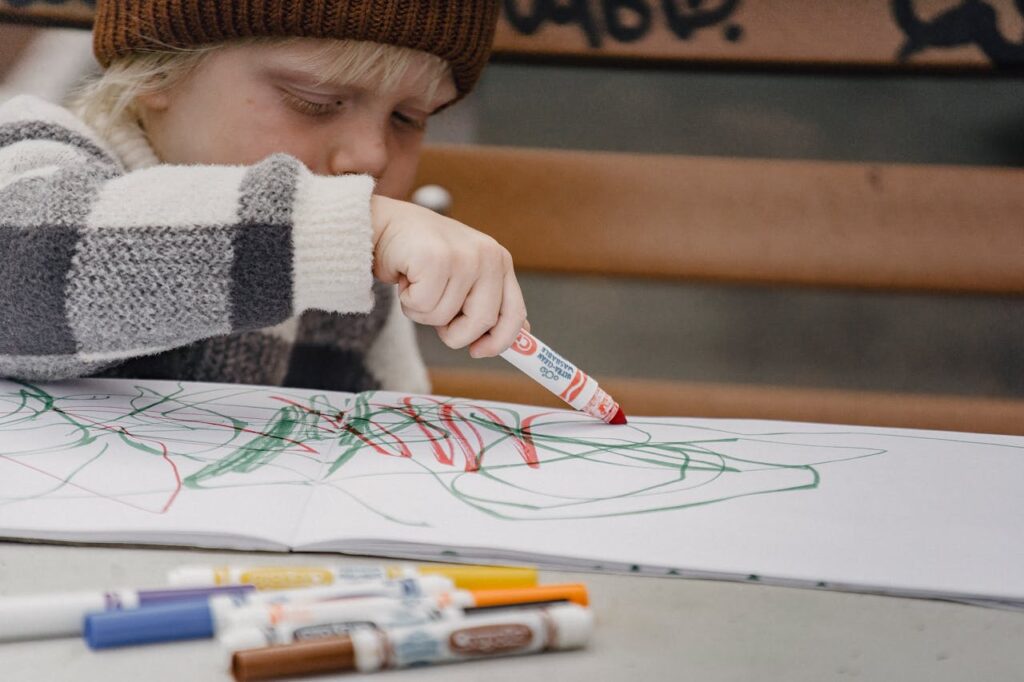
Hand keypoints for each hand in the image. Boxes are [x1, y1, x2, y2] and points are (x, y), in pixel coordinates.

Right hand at [370, 195, 527, 357]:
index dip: (500, 340)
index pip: (515, 313)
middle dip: (453, 331)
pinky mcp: (435, 258)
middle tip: (434, 310)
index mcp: (500, 261)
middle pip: (481, 322)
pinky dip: (408, 300)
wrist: (383, 226)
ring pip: (445, 317)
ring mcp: (463, 256)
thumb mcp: (465, 278)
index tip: (478, 351)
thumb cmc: (423, 256)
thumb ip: (489, 302)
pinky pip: (423, 306)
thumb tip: (522, 336)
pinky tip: (407, 277)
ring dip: (422, 311)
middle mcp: (488, 256)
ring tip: (417, 283)